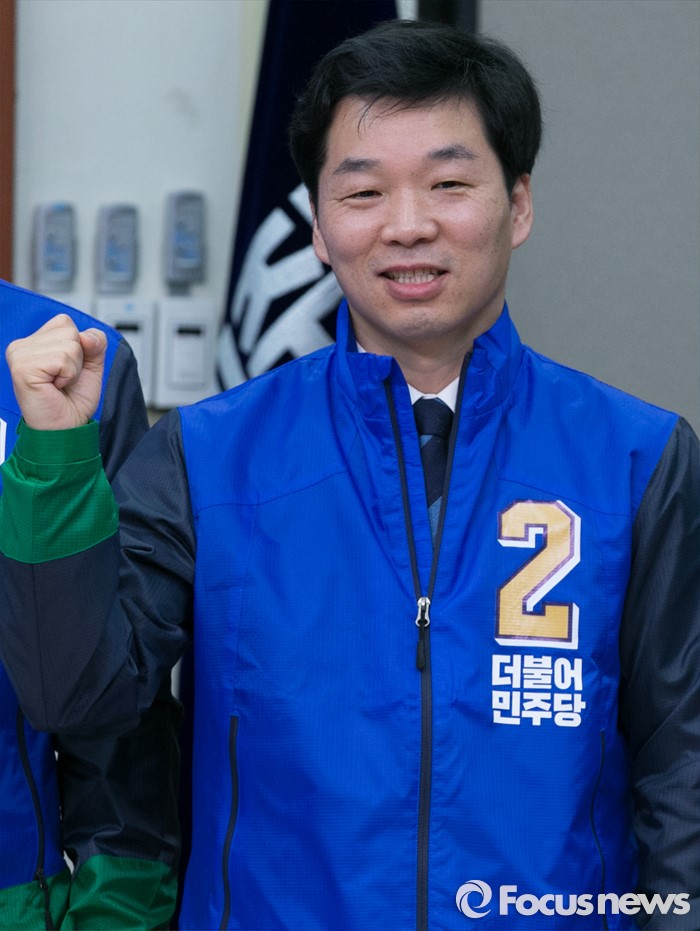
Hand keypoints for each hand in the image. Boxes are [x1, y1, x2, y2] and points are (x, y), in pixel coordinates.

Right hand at [5, 314, 106, 429]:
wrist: (66, 428)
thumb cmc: (73, 400)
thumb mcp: (91, 365)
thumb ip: (95, 343)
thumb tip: (86, 335)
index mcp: (34, 341)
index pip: (65, 322)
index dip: (79, 347)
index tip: (66, 370)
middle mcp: (22, 345)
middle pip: (69, 330)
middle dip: (77, 358)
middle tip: (63, 380)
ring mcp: (20, 354)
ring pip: (69, 343)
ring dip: (73, 369)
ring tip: (59, 384)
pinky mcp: (23, 367)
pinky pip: (64, 359)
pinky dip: (68, 375)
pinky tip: (54, 387)